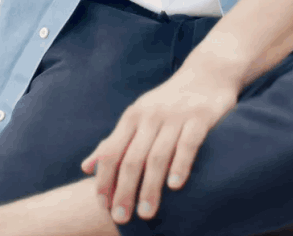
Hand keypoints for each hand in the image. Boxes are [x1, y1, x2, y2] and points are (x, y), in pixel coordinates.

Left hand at [79, 67, 238, 223]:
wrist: (206, 73)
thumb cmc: (167, 102)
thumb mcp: (137, 116)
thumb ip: (113, 142)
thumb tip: (86, 167)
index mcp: (133, 117)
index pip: (112, 151)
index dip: (105, 178)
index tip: (103, 205)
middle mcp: (151, 116)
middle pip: (132, 158)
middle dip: (124, 190)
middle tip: (121, 218)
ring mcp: (175, 116)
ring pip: (158, 155)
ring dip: (150, 187)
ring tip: (146, 214)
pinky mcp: (200, 118)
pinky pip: (188, 144)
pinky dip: (180, 165)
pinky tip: (175, 186)